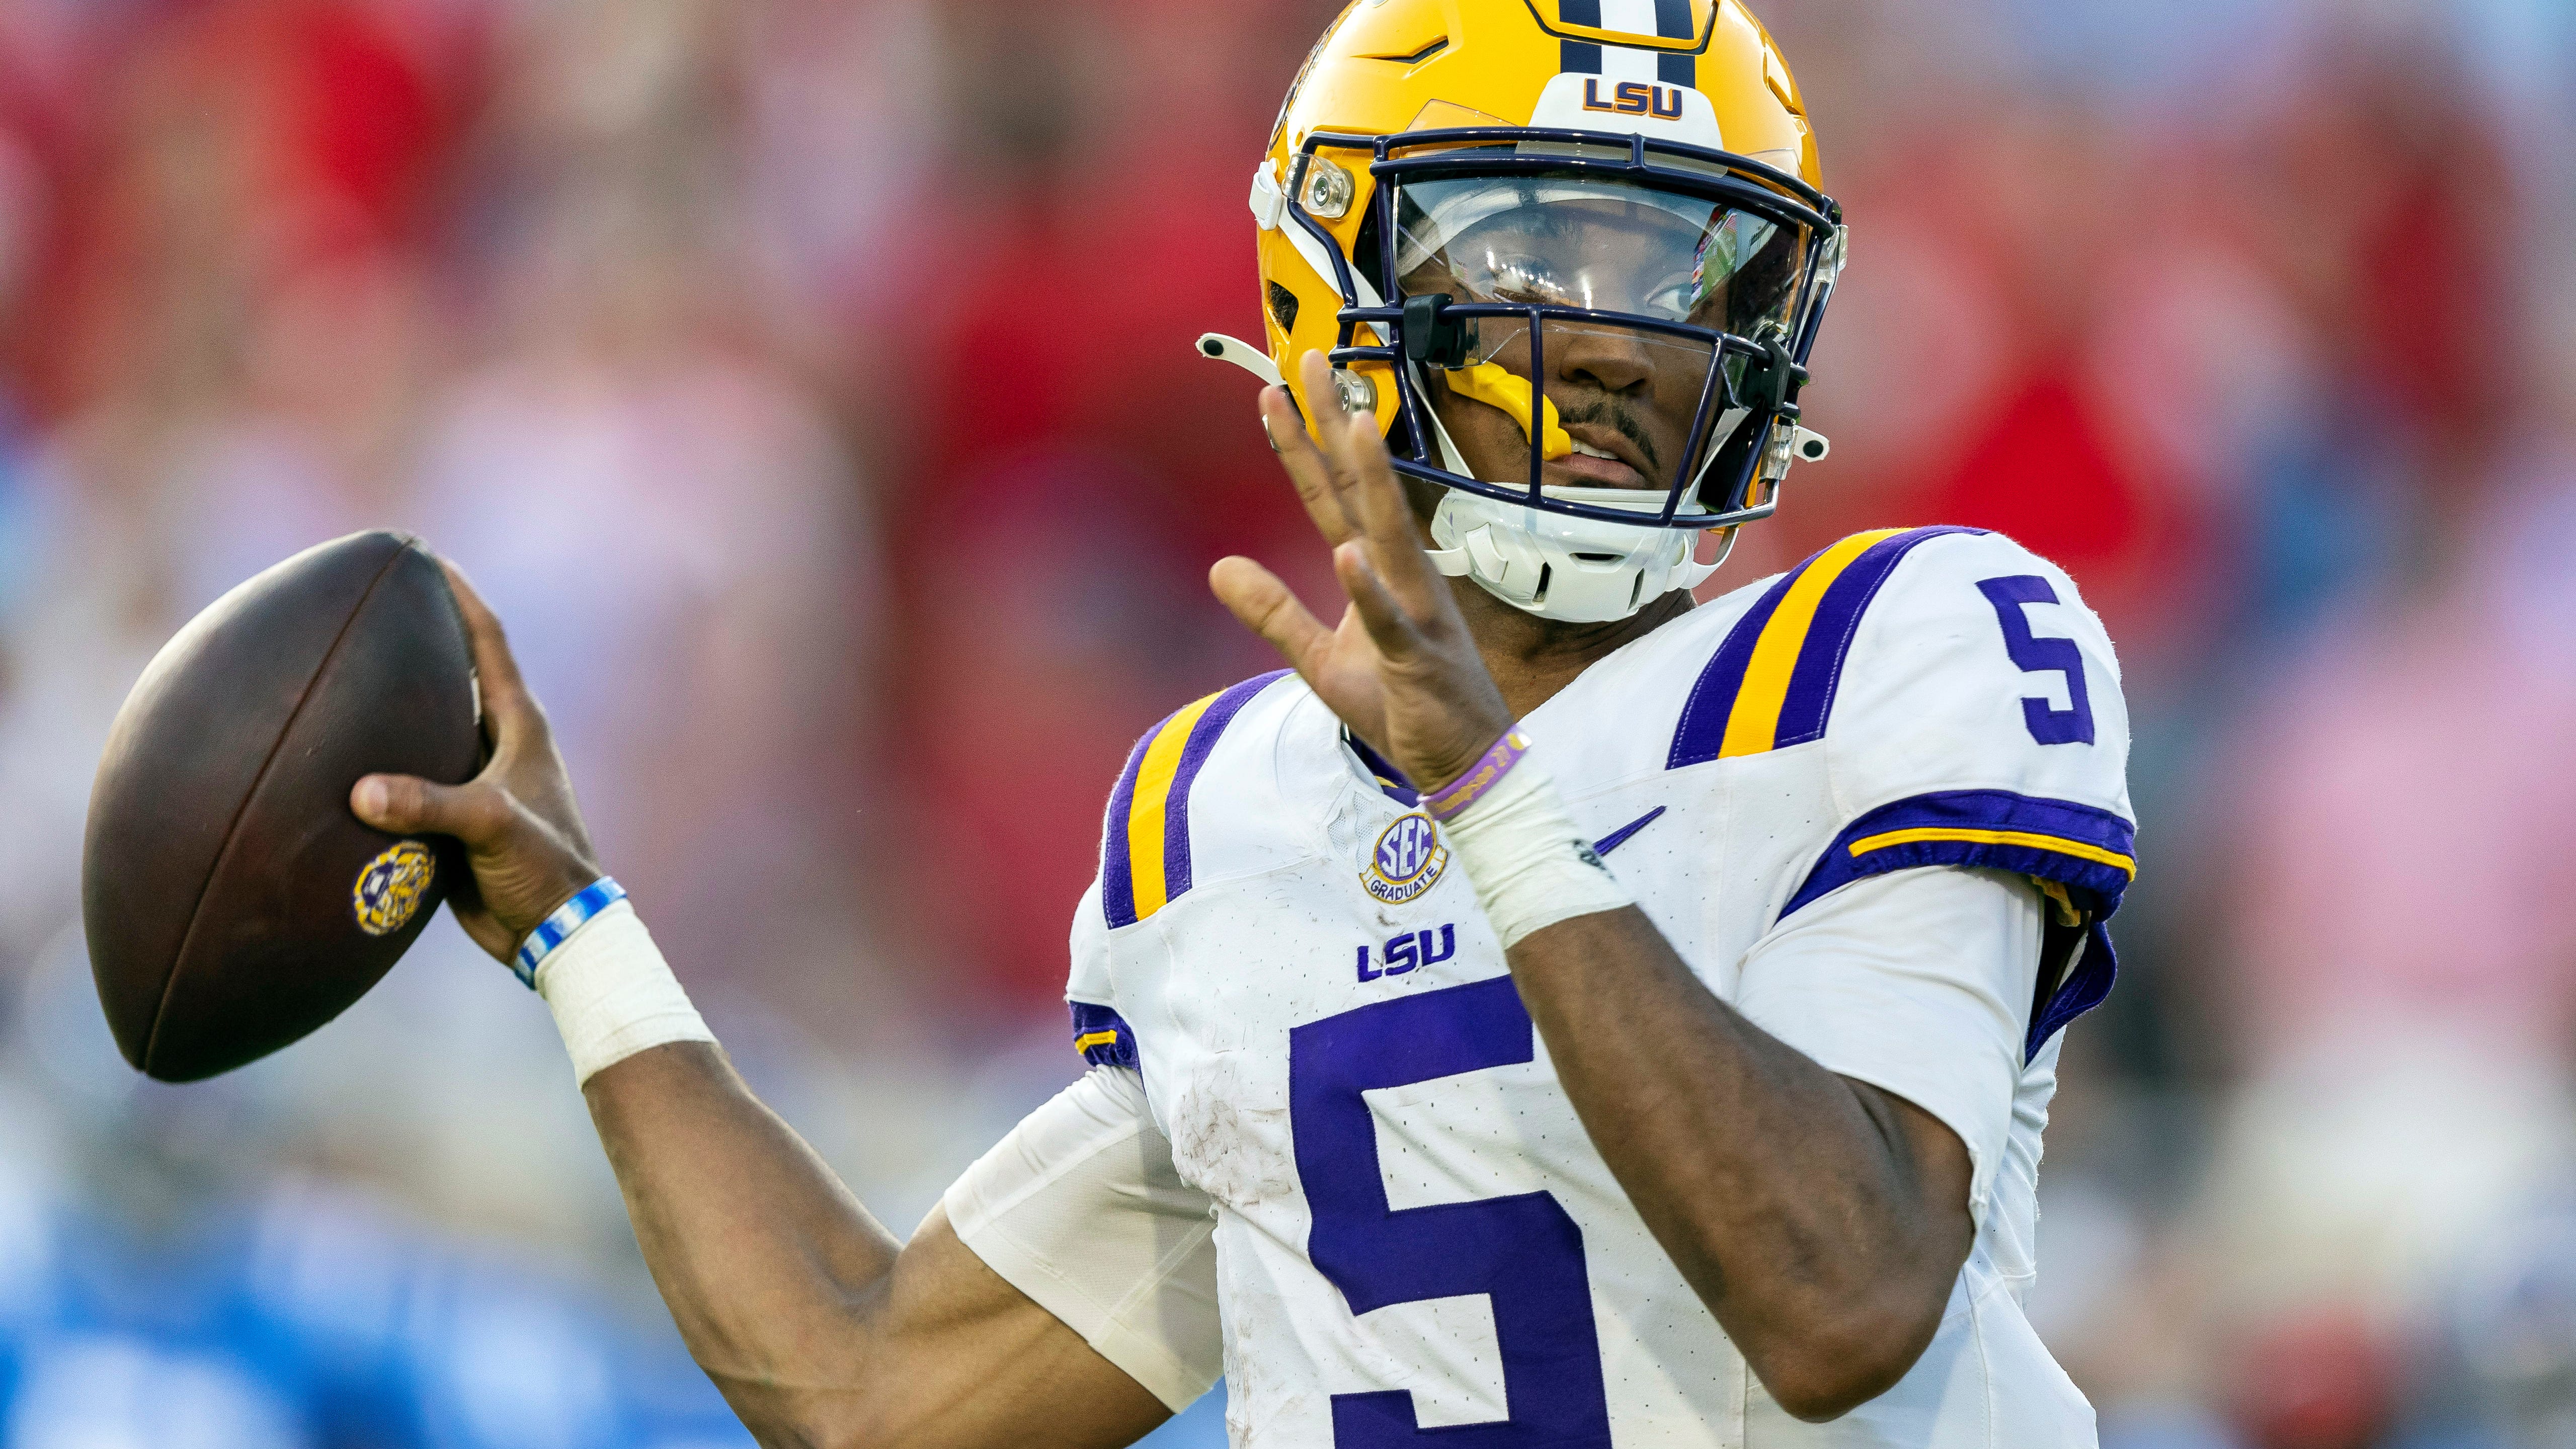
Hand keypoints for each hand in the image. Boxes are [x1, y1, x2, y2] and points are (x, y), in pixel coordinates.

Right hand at [350, 560, 602, 963]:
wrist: (554, 932)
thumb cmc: (542, 869)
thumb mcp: (489, 828)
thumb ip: (430, 806)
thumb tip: (361, 792)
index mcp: (519, 726)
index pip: (488, 642)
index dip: (458, 597)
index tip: (424, 557)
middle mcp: (497, 742)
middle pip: (451, 674)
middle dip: (413, 640)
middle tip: (363, 605)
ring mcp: (473, 778)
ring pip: (422, 727)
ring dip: (388, 706)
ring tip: (333, 673)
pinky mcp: (452, 817)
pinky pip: (406, 778)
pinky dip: (375, 765)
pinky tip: (330, 758)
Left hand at [1211, 351, 1512, 792]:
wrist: (1463, 764)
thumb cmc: (1401, 706)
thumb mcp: (1318, 660)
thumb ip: (1272, 611)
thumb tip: (1219, 566)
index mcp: (1373, 572)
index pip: (1329, 497)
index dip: (1300, 446)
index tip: (1275, 392)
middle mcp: (1399, 576)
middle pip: (1359, 491)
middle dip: (1336, 426)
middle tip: (1313, 362)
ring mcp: (1415, 612)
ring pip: (1389, 537)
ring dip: (1372, 481)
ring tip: (1355, 425)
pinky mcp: (1419, 658)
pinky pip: (1391, 621)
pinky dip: (1369, 592)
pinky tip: (1349, 558)